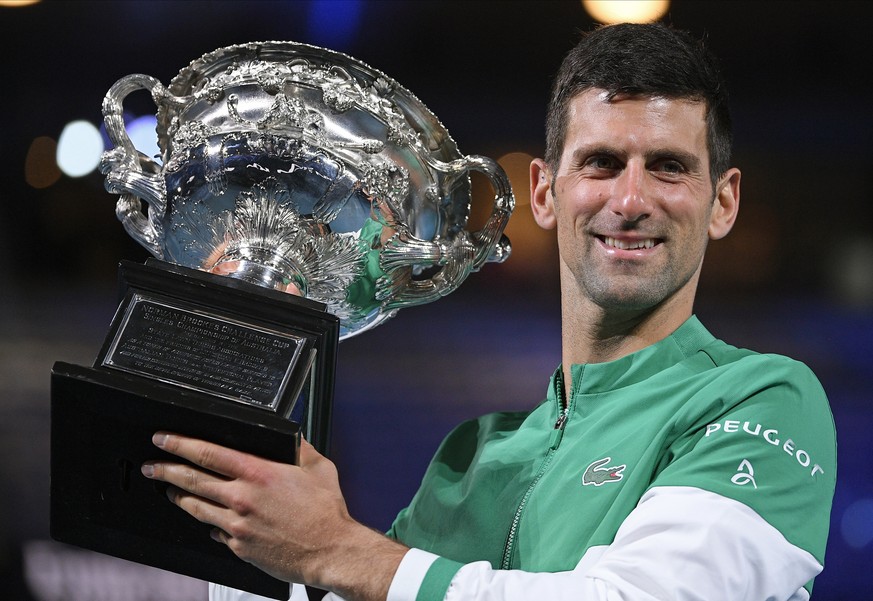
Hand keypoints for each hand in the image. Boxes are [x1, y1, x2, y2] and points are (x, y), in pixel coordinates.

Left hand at [141, 433, 406, 599]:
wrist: (330, 552)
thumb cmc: (326, 513)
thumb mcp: (319, 468)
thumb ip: (301, 448)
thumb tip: (291, 438)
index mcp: (259, 474)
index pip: (208, 453)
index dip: (180, 444)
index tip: (164, 439)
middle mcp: (242, 499)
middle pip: (191, 480)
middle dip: (166, 469)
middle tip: (151, 465)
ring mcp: (237, 526)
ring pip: (196, 508)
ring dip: (178, 497)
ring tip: (168, 490)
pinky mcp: (239, 547)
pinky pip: (216, 532)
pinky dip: (210, 523)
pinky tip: (208, 520)